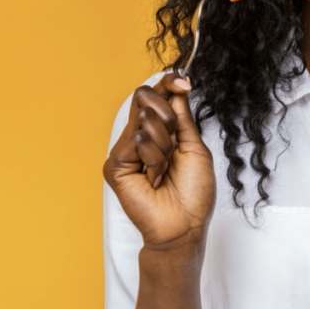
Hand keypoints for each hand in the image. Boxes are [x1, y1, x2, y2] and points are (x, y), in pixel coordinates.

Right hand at [103, 73, 215, 250]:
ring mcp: (124, 150)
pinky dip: (154, 159)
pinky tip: (153, 179)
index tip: (184, 82)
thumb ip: (183, 116)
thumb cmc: (194, 193)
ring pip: (145, 120)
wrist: (184, 226)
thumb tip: (178, 87)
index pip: (154, 95)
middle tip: (175, 145)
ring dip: (165, 146)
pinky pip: (137, 140)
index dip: (168, 82)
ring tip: (164, 170)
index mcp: (158, 131)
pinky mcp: (115, 164)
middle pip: (144, 97)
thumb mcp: (194, 146)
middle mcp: (138, 137)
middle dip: (169, 116)